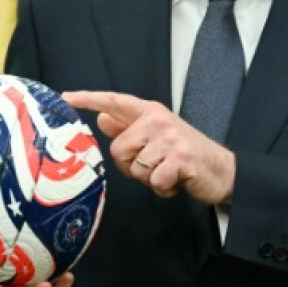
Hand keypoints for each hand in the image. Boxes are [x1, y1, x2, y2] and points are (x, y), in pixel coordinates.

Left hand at [63, 90, 234, 204]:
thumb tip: (102, 118)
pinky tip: (176, 182)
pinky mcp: (180, 158)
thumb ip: (128, 127)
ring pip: (134, 168)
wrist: (222, 170)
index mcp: (149, 112)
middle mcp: (158, 120)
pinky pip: (153, 182)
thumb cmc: (184, 154)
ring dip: (149, 179)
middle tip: (154, 165)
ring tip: (167, 172)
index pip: (114, 101)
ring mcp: (170, 138)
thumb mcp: (155, 136)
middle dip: (131, 166)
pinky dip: (163, 189)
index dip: (88, 99)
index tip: (65, 98)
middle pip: (118, 149)